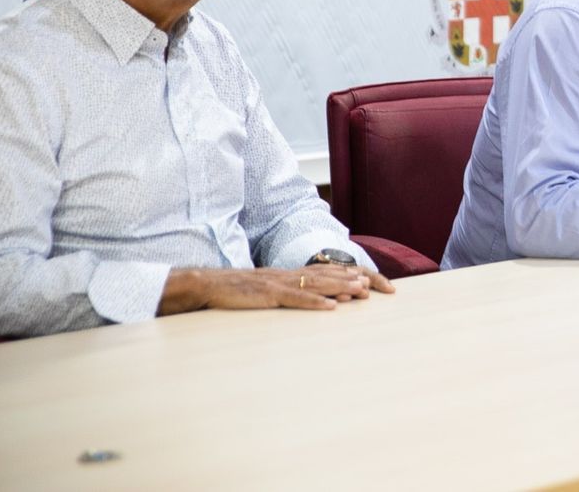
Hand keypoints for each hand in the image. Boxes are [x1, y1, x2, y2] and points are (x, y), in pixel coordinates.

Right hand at [158, 265, 392, 315]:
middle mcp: (286, 275)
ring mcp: (278, 284)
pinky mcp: (267, 295)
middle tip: (373, 286)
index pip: (322, 271)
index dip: (344, 274)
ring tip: (360, 292)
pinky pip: (295, 299)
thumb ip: (282, 293)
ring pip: (315, 284)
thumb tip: (303, 300)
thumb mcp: (262, 291)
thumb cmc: (234, 291)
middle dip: (350, 280)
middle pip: (324, 275)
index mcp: (286, 274)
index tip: (366, 280)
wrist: (206, 284)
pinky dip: (314, 302)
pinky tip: (331, 307)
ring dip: (339, 288)